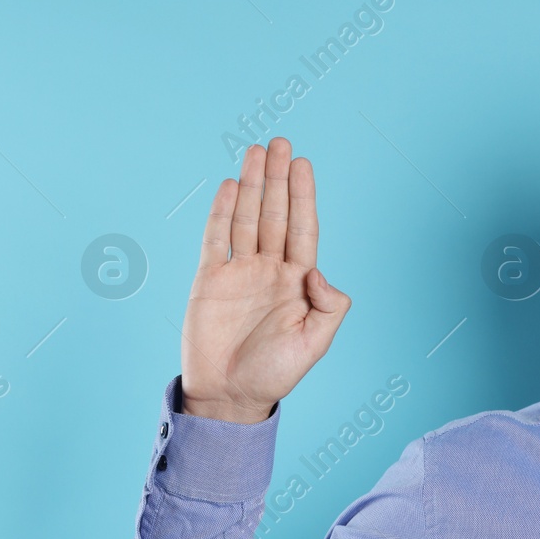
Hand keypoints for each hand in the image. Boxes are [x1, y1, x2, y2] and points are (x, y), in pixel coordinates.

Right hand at [179, 137, 350, 422]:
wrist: (229, 395)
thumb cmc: (275, 374)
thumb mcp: (315, 344)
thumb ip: (329, 306)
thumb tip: (316, 271)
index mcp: (298, 283)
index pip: (304, 229)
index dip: (304, 196)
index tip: (303, 164)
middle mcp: (270, 270)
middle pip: (276, 214)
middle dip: (278, 179)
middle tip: (280, 142)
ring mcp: (239, 272)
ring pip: (247, 219)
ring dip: (253, 186)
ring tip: (256, 152)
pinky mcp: (210, 280)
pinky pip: (216, 238)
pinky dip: (222, 212)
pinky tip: (231, 186)